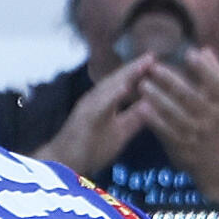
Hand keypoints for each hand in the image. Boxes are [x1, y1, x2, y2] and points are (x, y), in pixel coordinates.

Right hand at [35, 54, 157, 178]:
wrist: (62, 164)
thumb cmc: (89, 149)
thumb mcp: (119, 133)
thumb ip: (134, 119)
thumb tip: (153, 106)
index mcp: (104, 102)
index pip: (123, 83)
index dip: (138, 72)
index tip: (155, 61)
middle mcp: (95, 99)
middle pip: (117, 80)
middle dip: (134, 67)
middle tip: (152, 54)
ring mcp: (88, 107)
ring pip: (109, 88)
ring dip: (126, 75)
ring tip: (142, 63)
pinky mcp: (84, 118)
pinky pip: (100, 106)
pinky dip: (112, 95)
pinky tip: (125, 87)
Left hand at [132, 48, 218, 197]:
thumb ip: (215, 75)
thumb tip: (204, 50)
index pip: (217, 83)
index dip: (204, 68)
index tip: (189, 53)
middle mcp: (210, 118)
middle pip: (190, 97)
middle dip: (171, 81)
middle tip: (153, 67)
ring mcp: (195, 133)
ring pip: (175, 114)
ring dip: (157, 99)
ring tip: (142, 85)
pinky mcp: (181, 146)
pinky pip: (166, 132)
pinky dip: (154, 120)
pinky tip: (141, 108)